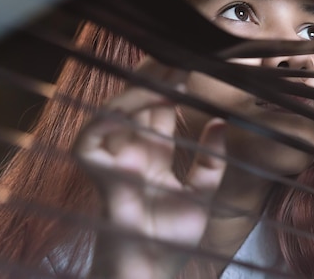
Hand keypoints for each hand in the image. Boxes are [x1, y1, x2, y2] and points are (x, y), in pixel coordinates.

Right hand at [73, 58, 226, 278]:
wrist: (148, 273)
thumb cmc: (169, 241)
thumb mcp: (200, 197)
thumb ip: (211, 163)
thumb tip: (220, 122)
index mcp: (156, 156)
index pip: (162, 111)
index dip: (176, 88)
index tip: (195, 66)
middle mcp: (133, 152)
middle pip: (141, 104)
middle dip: (159, 78)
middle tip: (181, 56)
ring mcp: (114, 161)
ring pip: (117, 112)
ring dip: (141, 90)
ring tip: (169, 74)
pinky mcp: (96, 174)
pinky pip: (93, 137)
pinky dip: (114, 117)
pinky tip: (142, 102)